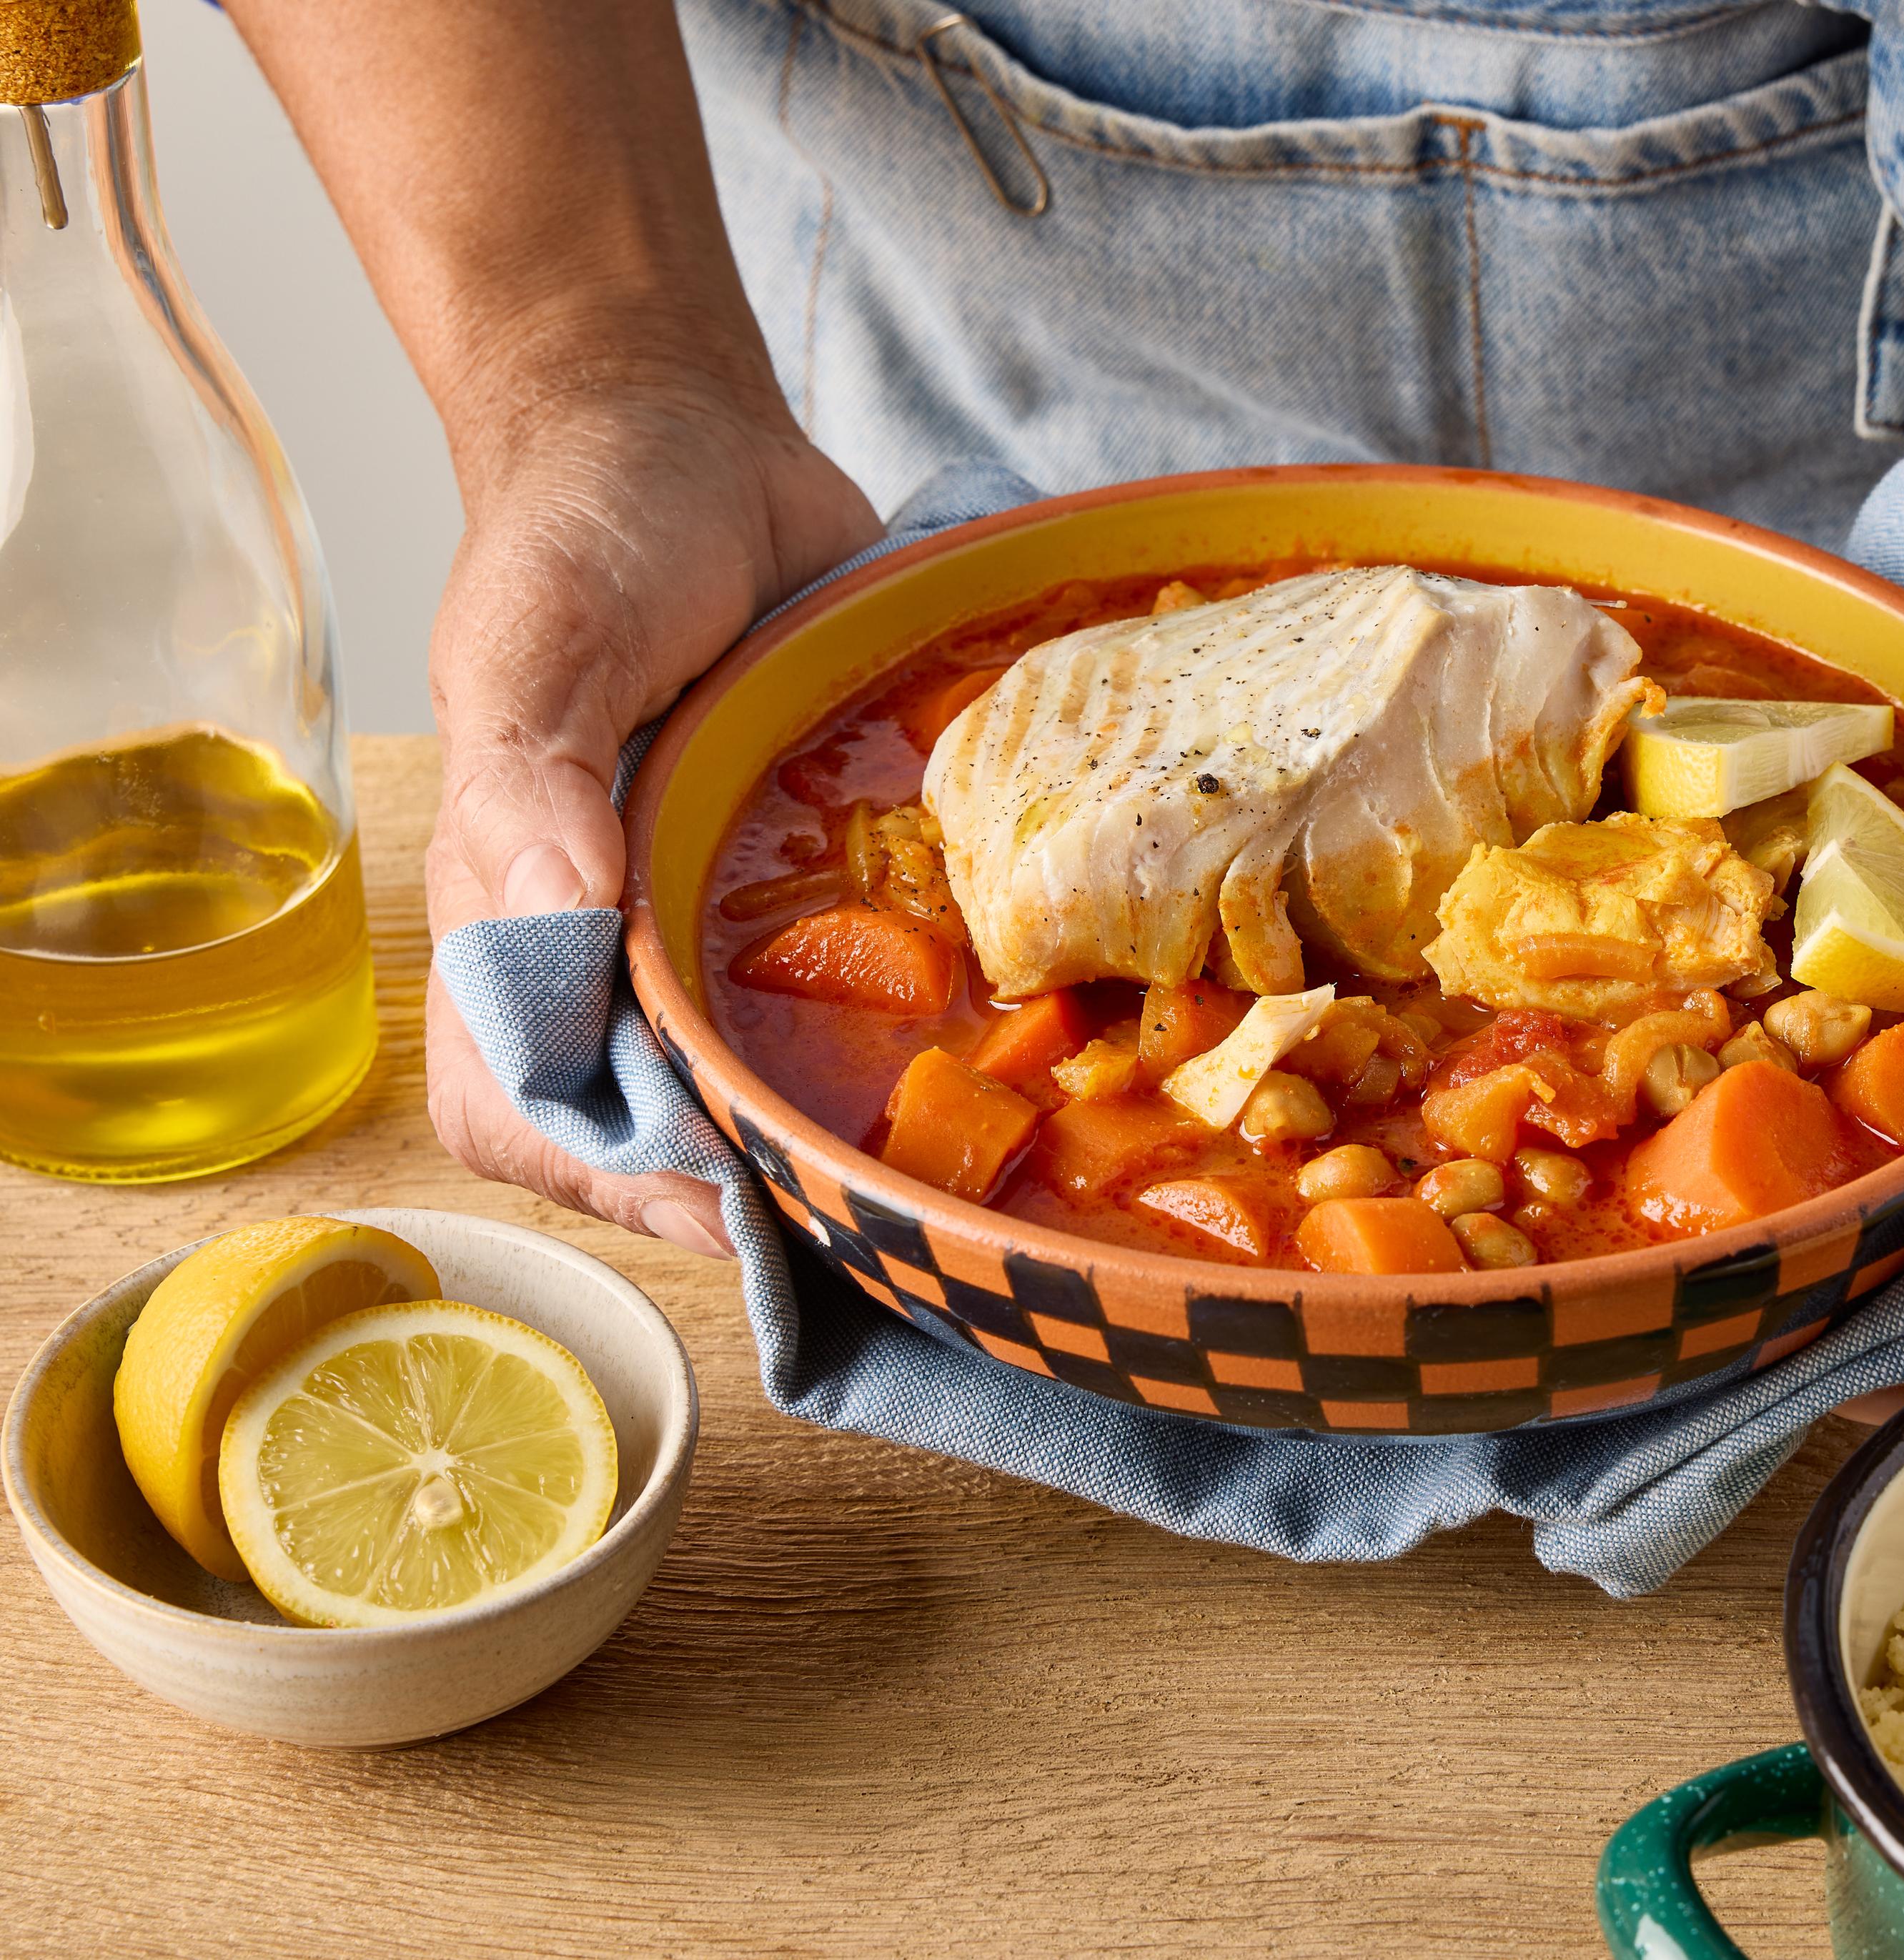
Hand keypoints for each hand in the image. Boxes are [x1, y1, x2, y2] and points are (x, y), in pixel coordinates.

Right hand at [423, 382, 881, 1251]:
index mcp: (509, 912)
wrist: (689, 439)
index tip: (724, 1195)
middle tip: (862, 1202)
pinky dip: (892, 1027)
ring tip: (925, 1168)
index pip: (524, 1103)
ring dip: (821, 1126)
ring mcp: (705, 919)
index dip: (609, 1170)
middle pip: (648, 1127)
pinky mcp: (801, 880)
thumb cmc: (585, 537)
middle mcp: (607, 942)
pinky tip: (977, 1054)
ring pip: (747, 1075)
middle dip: (743, 1179)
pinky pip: (840, 983)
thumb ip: (528, 779)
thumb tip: (558, 922)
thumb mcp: (536, 637)